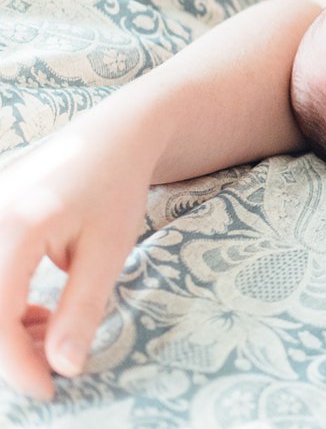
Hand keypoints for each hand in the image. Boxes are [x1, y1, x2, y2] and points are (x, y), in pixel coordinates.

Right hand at [0, 120, 153, 399]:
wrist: (113, 135)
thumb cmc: (116, 187)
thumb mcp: (109, 251)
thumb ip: (81, 309)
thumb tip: (63, 367)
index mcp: (16, 225)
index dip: (17, 363)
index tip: (48, 389)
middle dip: (8, 348)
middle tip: (51, 364)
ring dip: (5, 329)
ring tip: (51, 330)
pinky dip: (2, 308)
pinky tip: (37, 314)